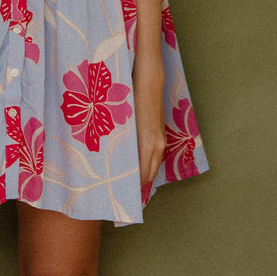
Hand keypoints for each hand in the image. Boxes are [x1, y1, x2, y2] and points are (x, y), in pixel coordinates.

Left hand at [132, 63, 166, 187]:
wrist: (149, 83)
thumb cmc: (132, 102)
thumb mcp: (124, 126)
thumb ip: (123, 145)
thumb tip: (115, 162)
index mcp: (149, 145)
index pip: (144, 175)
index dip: (134, 186)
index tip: (122, 192)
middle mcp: (158, 145)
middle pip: (151, 173)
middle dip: (139, 183)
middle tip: (123, 189)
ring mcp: (161, 139)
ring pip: (154, 164)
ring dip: (144, 172)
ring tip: (130, 178)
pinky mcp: (161, 132)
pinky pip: (156, 154)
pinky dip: (148, 161)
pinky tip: (138, 161)